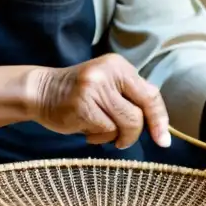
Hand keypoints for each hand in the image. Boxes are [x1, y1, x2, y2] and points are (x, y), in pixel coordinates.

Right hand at [29, 54, 171, 149]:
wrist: (41, 91)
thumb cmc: (80, 94)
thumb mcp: (108, 85)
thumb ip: (131, 96)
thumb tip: (160, 122)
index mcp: (119, 65)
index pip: (150, 94)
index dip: (160, 120)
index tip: (163, 140)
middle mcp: (109, 73)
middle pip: (140, 113)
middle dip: (134, 133)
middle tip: (122, 140)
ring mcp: (95, 88)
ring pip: (126, 124)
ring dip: (116, 137)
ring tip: (100, 132)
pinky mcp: (83, 106)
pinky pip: (107, 131)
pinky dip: (100, 138)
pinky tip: (87, 131)